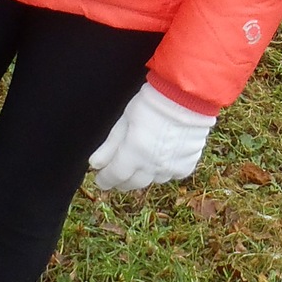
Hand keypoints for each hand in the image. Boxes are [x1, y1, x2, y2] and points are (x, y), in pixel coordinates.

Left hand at [89, 84, 215, 191]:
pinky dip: (164, 170)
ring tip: (142, 162)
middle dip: (122, 180)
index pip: (114, 176)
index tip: (100, 179)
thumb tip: (94, 164)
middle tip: (118, 173)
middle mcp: (152, 165)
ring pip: (152, 180)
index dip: (105, 179)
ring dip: (144, 175)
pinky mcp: (187, 165)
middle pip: (132, 183)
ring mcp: (170, 167)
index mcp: (134, 153)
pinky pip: (172, 175)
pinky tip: (162, 158)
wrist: (187, 98)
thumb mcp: (125, 120)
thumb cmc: (152, 103)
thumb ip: (110, 145)